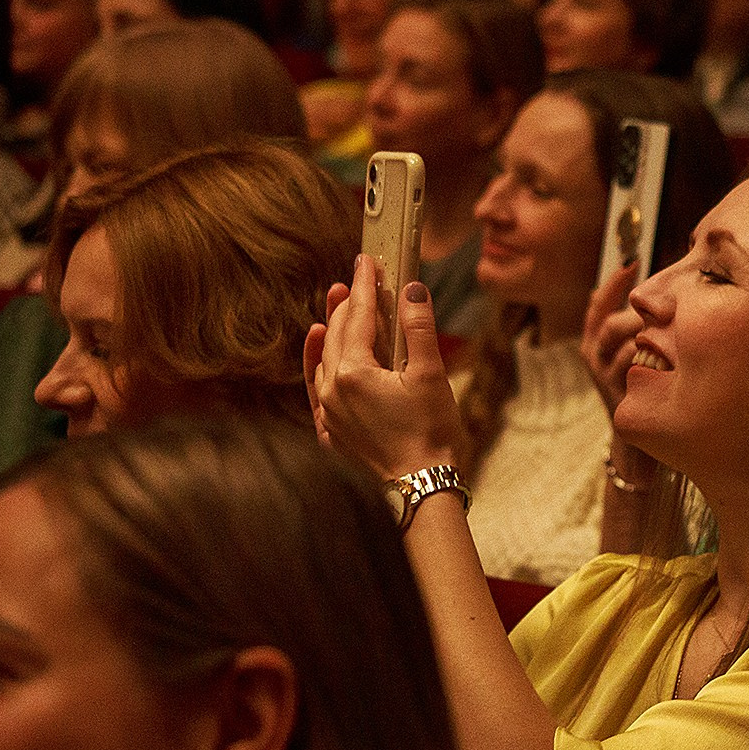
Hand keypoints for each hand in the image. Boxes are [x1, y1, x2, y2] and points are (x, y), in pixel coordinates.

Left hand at [305, 255, 463, 480]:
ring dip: (334, 331)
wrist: (420, 488)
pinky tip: (321, 354)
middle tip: (358, 279)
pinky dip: (319, 366)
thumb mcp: (431, 375)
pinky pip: (317, 389)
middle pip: (338, 333)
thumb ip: (419, 328)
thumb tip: (412, 290)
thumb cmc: (430, 435)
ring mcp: (328, 412)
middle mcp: (331, 389)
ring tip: (339, 308)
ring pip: (325, 359)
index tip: (368, 261)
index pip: (359, 316)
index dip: (366, 285)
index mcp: (354, 372)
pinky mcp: (332, 432)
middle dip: (349, 303)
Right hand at [582, 262, 659, 493]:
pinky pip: (635, 370)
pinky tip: (673, 359)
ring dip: (650, 339)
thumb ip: (641, 321)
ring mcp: (605, 377)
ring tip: (674, 336)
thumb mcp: (639, 348)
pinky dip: (654, 361)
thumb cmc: (646, 383)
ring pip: (625, 346)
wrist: (638, 439)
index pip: (598, 304)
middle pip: (613, 324)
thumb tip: (661, 288)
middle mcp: (595, 356)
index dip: (614, 282)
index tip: (634, 261)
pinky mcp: (618, 395)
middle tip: (668, 311)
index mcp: (595, 340)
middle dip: (640, 316)